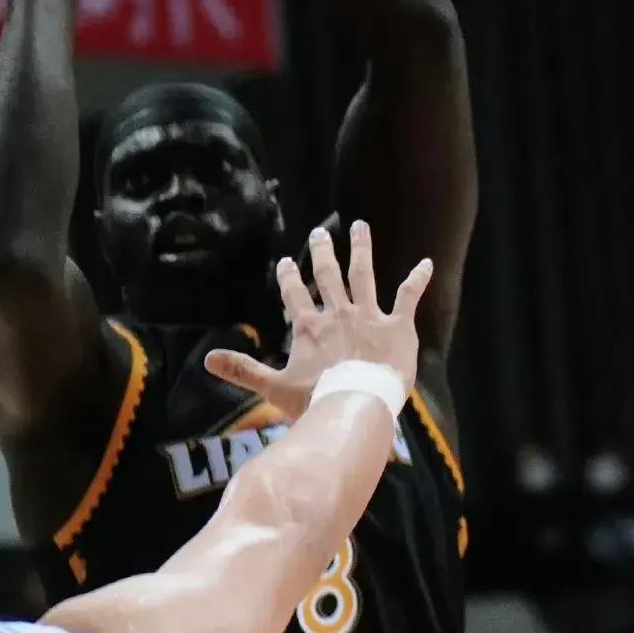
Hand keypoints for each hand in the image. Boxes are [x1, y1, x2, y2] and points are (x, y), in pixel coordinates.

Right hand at [204, 224, 428, 418]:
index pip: (294, 295)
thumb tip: (206, 360)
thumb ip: (242, 370)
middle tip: (320, 233)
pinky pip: (408, 297)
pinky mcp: (397, 327)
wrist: (354, 406)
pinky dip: (417, 280)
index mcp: (309, 328)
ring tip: (360, 227)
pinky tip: (426, 263)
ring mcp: (368, 317)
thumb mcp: (272, 387)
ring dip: (361, 249)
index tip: (286, 261)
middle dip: (323, 252)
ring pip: (363, 275)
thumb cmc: (314, 401)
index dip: (289, 277)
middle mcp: (338, 314)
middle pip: (328, 276)